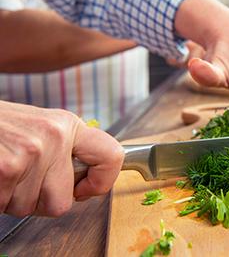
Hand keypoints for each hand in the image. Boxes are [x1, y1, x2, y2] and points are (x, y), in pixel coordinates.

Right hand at [0, 101, 122, 216]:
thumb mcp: (39, 128)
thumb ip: (65, 151)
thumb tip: (87, 183)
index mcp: (67, 125)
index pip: (112, 156)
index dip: (102, 182)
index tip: (86, 189)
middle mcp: (54, 137)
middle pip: (62, 202)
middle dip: (38, 200)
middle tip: (21, 178)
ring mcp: (31, 153)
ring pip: (30, 208)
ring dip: (13, 198)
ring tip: (4, 170)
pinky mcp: (7, 168)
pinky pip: (6, 206)